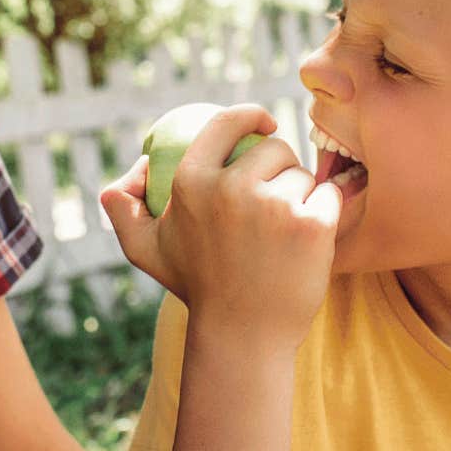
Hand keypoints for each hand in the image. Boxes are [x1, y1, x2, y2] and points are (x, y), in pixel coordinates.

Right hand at [101, 104, 340, 344]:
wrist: (242, 336)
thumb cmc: (197, 287)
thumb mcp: (144, 249)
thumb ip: (122, 208)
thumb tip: (129, 171)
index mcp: (191, 181)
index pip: (227, 123)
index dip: (250, 114)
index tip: (265, 123)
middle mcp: (231, 188)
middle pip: (274, 149)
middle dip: (279, 169)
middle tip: (272, 205)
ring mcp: (274, 206)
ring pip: (303, 174)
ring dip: (300, 195)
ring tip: (281, 235)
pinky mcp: (312, 225)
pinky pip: (328, 196)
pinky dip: (324, 213)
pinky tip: (306, 242)